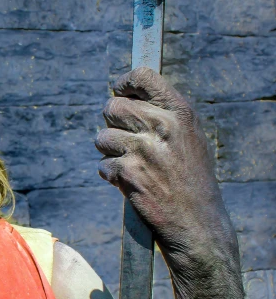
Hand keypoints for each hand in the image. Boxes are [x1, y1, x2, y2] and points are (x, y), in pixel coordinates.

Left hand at [96, 67, 235, 265]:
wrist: (197, 222)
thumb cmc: (191, 178)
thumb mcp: (189, 137)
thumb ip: (162, 115)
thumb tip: (126, 97)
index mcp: (180, 112)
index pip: (143, 76)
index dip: (124, 83)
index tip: (119, 91)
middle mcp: (161, 126)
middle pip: (112, 106)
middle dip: (113, 124)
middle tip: (125, 140)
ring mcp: (142, 149)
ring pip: (102, 137)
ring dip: (110, 152)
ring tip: (132, 164)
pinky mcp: (127, 173)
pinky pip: (103, 165)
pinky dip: (112, 175)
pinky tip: (132, 183)